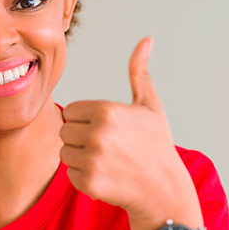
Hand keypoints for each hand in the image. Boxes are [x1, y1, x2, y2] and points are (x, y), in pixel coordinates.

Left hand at [59, 38, 199, 229]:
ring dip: (80, 158)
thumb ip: (139, 73)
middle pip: (65, 132)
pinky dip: (84, 177)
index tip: (107, 130)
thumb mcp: (150, 106)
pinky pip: (70, 173)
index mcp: (107, 110)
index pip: (71, 111)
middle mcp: (98, 134)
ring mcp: (92, 159)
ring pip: (64, 153)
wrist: (163, 189)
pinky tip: (106, 176)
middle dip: (81, 139)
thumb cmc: (156, 145)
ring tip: (107, 161)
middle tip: (108, 148)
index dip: (86, 121)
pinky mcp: (89, 182)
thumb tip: (145, 40)